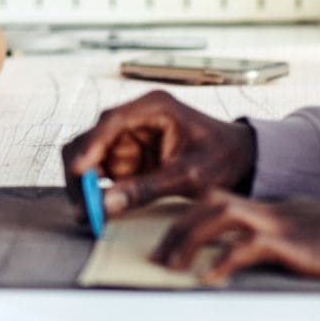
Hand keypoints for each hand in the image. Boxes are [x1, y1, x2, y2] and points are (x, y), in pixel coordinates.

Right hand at [61, 91, 254, 213]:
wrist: (241, 159)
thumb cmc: (222, 159)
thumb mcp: (189, 177)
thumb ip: (147, 189)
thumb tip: (105, 204)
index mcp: (153, 107)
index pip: (110, 121)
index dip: (90, 146)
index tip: (78, 172)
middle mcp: (135, 117)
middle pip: (91, 137)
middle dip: (80, 170)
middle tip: (81, 204)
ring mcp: (129, 136)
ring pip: (88, 155)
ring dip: (84, 183)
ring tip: (87, 213)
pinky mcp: (127, 155)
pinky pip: (99, 171)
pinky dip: (94, 190)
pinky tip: (95, 210)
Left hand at [152, 189, 319, 284]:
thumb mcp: (313, 239)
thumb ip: (284, 243)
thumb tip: (257, 260)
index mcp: (272, 210)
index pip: (218, 202)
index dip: (189, 217)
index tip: (167, 240)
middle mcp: (270, 211)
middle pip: (209, 203)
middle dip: (177, 227)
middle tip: (156, 256)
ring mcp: (281, 224)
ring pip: (220, 216)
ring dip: (188, 238)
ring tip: (169, 266)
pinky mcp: (294, 244)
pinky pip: (248, 247)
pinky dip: (223, 262)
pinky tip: (208, 280)